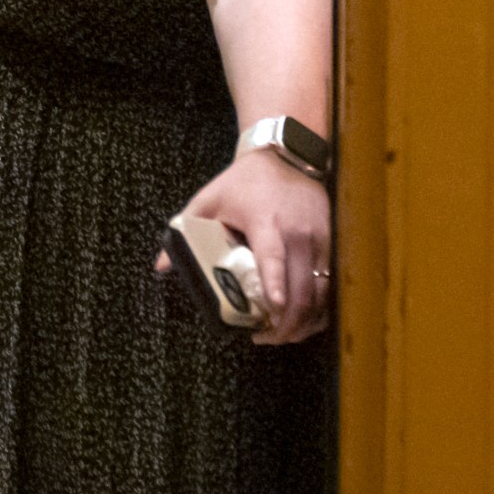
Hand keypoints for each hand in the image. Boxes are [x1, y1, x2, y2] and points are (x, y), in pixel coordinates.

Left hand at [158, 149, 331, 344]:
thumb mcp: (209, 200)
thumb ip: (183, 230)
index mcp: (265, 222)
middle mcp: (297, 233)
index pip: (273, 257)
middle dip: (286, 322)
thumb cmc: (245, 181)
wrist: (288, 154)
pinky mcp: (332, 242)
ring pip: (321, 292)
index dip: (275, 284)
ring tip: (283, 335)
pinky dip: (320, 308)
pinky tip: (306, 320)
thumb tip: (161, 267)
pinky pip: (331, 284)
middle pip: (300, 288)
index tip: (273, 307)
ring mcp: (319, 239)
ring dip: (304, 320)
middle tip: (265, 338)